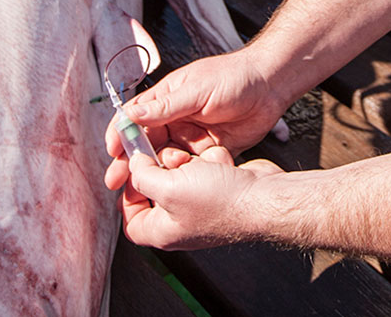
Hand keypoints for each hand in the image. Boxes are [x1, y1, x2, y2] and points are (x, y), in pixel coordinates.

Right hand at [103, 49, 286, 192]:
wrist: (271, 87)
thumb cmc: (234, 77)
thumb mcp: (197, 89)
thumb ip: (165, 106)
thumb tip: (132, 115)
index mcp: (167, 99)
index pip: (134, 118)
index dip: (119, 135)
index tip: (111, 152)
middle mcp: (175, 119)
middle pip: (146, 145)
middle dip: (132, 163)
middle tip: (117, 182)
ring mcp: (191, 137)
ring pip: (167, 160)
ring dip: (162, 170)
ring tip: (165, 175)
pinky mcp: (209, 152)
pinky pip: (191, 169)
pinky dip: (187, 175)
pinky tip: (189, 179)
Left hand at [120, 146, 285, 250]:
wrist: (263, 197)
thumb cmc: (221, 201)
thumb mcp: (168, 187)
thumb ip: (142, 176)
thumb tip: (134, 165)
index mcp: (162, 231)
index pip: (131, 216)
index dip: (128, 191)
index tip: (132, 168)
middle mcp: (180, 221)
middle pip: (156, 188)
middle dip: (164, 166)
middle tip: (172, 159)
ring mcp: (200, 205)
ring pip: (181, 172)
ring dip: (190, 160)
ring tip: (201, 163)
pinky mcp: (218, 189)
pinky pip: (204, 167)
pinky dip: (211, 160)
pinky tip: (220, 165)